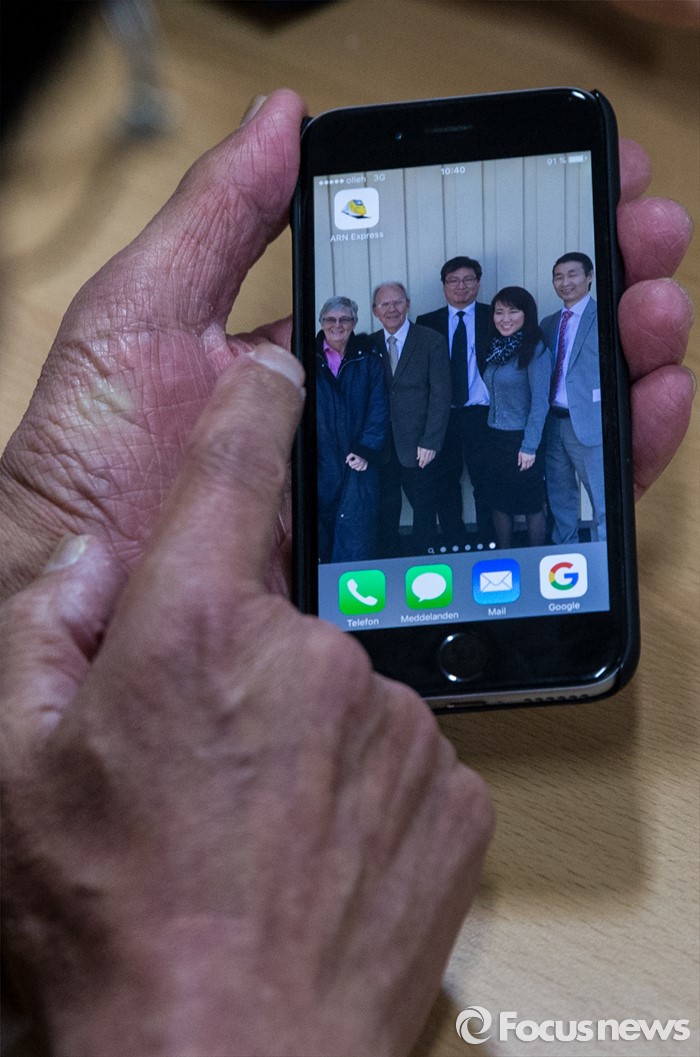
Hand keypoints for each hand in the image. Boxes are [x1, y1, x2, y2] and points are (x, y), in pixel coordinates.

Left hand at [0, 112, 693, 600]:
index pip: (434, 289)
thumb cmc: (89, 465)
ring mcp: (397, 494)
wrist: (87, 607)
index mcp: (314, 358)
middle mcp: (368, 424)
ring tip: (651, 319)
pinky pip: (526, 515)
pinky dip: (599, 466)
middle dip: (578, 291)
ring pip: (527, 428)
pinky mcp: (418, 567)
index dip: (505, 241)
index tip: (572, 191)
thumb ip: (215, 219)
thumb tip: (286, 121)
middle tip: (640, 242)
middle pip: (496, 353)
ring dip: (603, 366)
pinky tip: (641, 413)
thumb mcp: (141, 317)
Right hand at [0, 347, 493, 1056]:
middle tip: (209, 761)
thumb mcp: (16, 772)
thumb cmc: (107, 922)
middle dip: (250, 665)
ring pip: (347, 691)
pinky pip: (402, 755)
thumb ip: (38, 631)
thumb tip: (91, 558)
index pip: (240, 464)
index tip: (275, 378)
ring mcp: (398, 725)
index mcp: (196, 632)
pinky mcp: (453, 792)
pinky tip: (316, 853)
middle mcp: (313, 658)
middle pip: (288, 612)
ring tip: (259, 826)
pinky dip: (363, 785)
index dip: (257, 407)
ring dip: (306, 735)